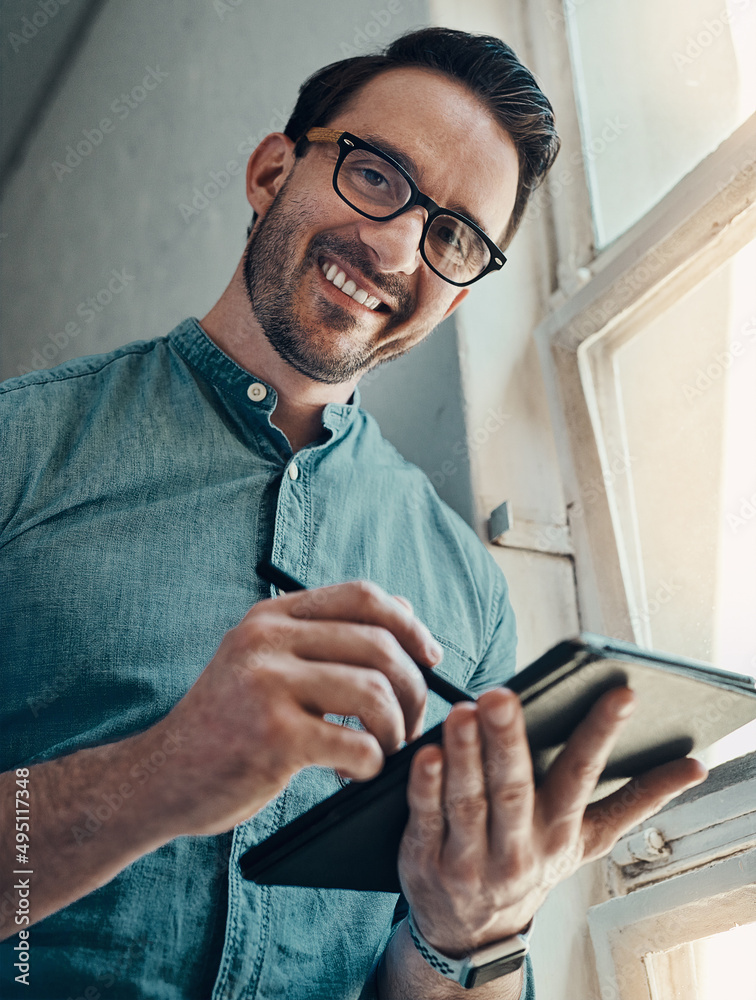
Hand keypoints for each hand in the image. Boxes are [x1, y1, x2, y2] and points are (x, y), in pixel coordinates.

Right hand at [150, 582, 441, 836]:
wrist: (161, 778)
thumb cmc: (227, 724)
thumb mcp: (265, 662)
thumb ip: (326, 635)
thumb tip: (405, 610)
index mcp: (272, 617)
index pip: (363, 596)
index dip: (410, 623)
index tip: (431, 657)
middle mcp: (267, 640)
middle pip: (379, 644)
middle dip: (413, 688)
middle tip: (409, 725)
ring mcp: (267, 685)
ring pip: (375, 692)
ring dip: (395, 730)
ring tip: (381, 751)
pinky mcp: (272, 737)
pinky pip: (357, 744)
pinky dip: (370, 765)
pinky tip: (350, 774)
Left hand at [398, 686, 707, 955]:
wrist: (474, 928)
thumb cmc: (536, 858)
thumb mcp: (589, 838)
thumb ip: (637, 801)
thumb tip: (695, 768)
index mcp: (560, 831)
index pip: (582, 777)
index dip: (601, 736)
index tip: (622, 695)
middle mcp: (518, 847)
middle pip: (514, 787)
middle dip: (508, 740)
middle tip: (501, 695)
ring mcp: (470, 857)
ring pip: (468, 800)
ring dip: (463, 755)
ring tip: (462, 711)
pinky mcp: (427, 857)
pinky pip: (425, 817)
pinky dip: (425, 786)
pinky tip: (425, 752)